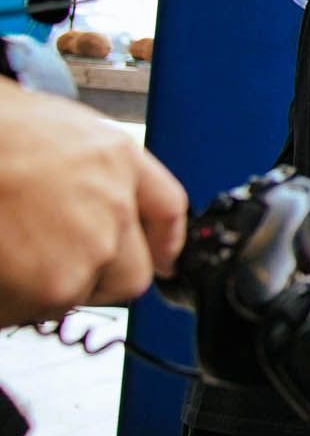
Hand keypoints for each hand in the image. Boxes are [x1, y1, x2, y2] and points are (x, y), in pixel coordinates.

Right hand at [0, 78, 187, 326]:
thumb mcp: (50, 126)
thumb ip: (86, 166)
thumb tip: (89, 191)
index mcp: (115, 158)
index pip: (167, 210)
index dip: (163, 242)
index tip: (162, 259)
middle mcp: (114, 206)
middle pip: (133, 270)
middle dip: (100, 277)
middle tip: (55, 264)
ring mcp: (90, 248)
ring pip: (80, 293)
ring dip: (47, 287)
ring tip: (9, 253)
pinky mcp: (56, 286)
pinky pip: (38, 309)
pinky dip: (15, 300)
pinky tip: (0, 267)